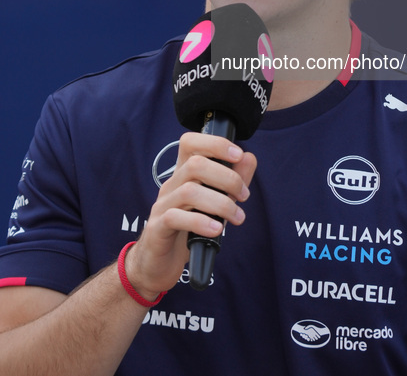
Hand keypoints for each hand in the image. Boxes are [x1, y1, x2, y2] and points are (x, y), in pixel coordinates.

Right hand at [124, 132, 256, 299]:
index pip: (190, 142)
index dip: (215, 143)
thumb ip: (232, 180)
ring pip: (189, 191)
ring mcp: (162, 205)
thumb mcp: (216, 203)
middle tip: (243, 196)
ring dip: (220, 203)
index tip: (238, 155)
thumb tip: (248, 157)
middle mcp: (171, 185)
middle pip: (195, 165)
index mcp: (183, 174)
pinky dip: (201, 222)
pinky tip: (216, 230)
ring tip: (237, 217)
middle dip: (227, 178)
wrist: (158, 264)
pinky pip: (176, 218)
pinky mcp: (157, 228)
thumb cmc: (189, 230)